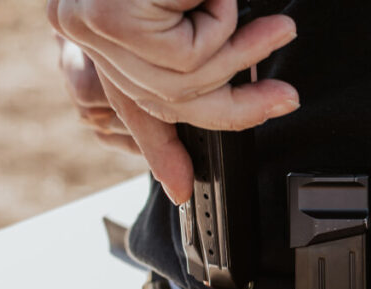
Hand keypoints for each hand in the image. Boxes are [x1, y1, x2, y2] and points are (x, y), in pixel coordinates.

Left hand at [47, 0, 298, 203]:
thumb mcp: (193, 5)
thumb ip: (190, 42)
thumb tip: (221, 87)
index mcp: (98, 27)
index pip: (130, 102)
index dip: (159, 146)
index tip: (180, 188)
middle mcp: (83, 30)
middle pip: (166, 104)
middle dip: (237, 110)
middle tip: (286, 100)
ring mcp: (88, 24)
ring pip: (184, 83)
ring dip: (237, 49)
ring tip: (260, 18)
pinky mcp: (106, 17)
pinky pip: (189, 55)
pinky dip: (221, 24)